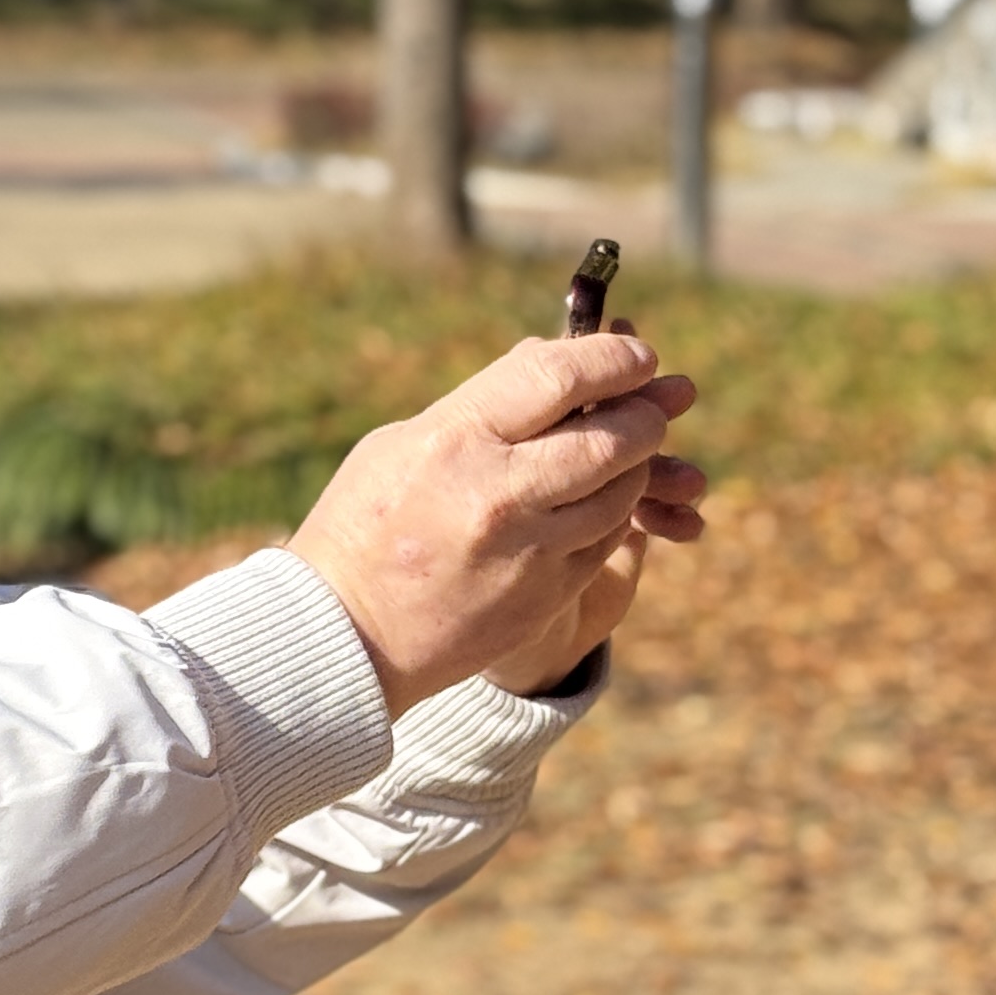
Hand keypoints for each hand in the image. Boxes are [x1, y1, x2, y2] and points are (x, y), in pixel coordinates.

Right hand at [287, 330, 706, 713]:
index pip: (558, 377)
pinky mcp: (546, 597)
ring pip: (621, 491)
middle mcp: (499, 495)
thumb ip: (480, 407)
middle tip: (650, 404)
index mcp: (455, 442)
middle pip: (612, 436)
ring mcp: (528, 552)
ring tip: (625, 450)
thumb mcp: (399, 445)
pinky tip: (598, 502)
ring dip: (635, 464)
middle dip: (645, 412)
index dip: (612, 358)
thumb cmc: (363, 527)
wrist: (345, 638)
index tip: (637, 355)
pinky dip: (612, 513)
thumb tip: (551, 366)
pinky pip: (606, 541)